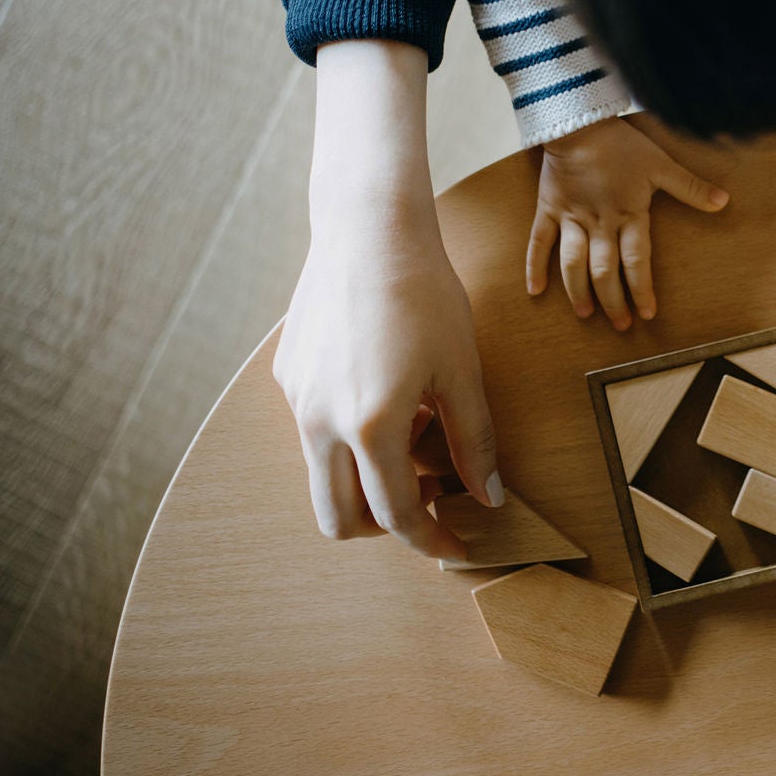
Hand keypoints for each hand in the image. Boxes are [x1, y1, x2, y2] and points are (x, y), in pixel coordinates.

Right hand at [275, 39, 501, 557]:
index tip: (457, 546)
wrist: (369, 229)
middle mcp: (320, 422)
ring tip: (413, 433)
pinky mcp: (287, 376)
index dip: (432, 541)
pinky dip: (348, 437)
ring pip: (322, 477)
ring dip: (366, 479)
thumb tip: (488, 497)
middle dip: (383, 527)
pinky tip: (386, 394)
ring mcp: (296, 400)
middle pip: (338, 519)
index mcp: (371, 426)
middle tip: (427, 500)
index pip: (397, 516)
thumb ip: (475, 441)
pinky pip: (313, 430)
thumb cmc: (425, 293)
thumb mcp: (462, 370)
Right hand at [527, 117, 728, 329]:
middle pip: (604, 271)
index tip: (648, 314)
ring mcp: (571, 218)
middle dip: (613, 300)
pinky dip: (535, 267)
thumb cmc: (622, 143)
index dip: (642, 289)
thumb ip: (690, 187)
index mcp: (628, 215)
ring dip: (578, 292)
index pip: (637, 262)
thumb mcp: (661, 164)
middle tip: (621, 324)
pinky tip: (534, 291)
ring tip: (586, 314)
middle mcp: (598, 223)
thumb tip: (724, 202)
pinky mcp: (549, 208)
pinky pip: (538, 242)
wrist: (579, 121)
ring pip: (572, 264)